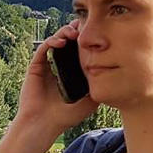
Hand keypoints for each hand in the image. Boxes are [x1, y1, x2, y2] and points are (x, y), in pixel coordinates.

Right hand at [14, 20, 98, 136]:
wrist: (44, 124)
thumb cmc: (67, 116)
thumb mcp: (91, 100)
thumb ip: (100, 86)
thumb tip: (115, 71)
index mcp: (72, 71)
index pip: (80, 49)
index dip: (88, 40)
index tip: (98, 34)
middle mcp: (60, 65)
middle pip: (69, 41)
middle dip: (77, 31)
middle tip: (86, 27)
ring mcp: (47, 65)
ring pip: (56, 40)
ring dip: (65, 32)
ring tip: (74, 33)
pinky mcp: (36, 66)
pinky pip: (44, 48)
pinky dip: (52, 41)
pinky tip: (62, 41)